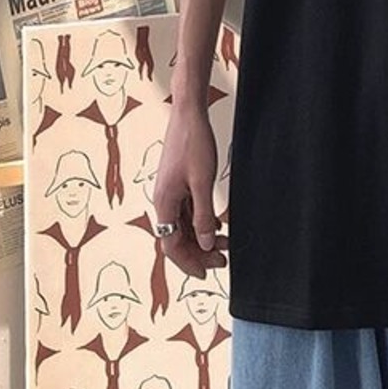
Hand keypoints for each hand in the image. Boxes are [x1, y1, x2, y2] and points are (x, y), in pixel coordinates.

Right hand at [153, 99, 229, 278]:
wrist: (188, 114)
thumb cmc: (193, 143)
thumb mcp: (202, 182)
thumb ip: (202, 215)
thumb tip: (203, 245)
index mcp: (164, 203)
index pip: (171, 245)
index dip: (188, 263)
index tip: (205, 274)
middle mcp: (164, 200)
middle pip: (177, 237)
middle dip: (198, 253)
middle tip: (221, 261)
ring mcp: (171, 192)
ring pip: (183, 225)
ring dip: (201, 238)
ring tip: (224, 246)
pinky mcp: (179, 183)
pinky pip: (187, 211)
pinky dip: (200, 222)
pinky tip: (216, 226)